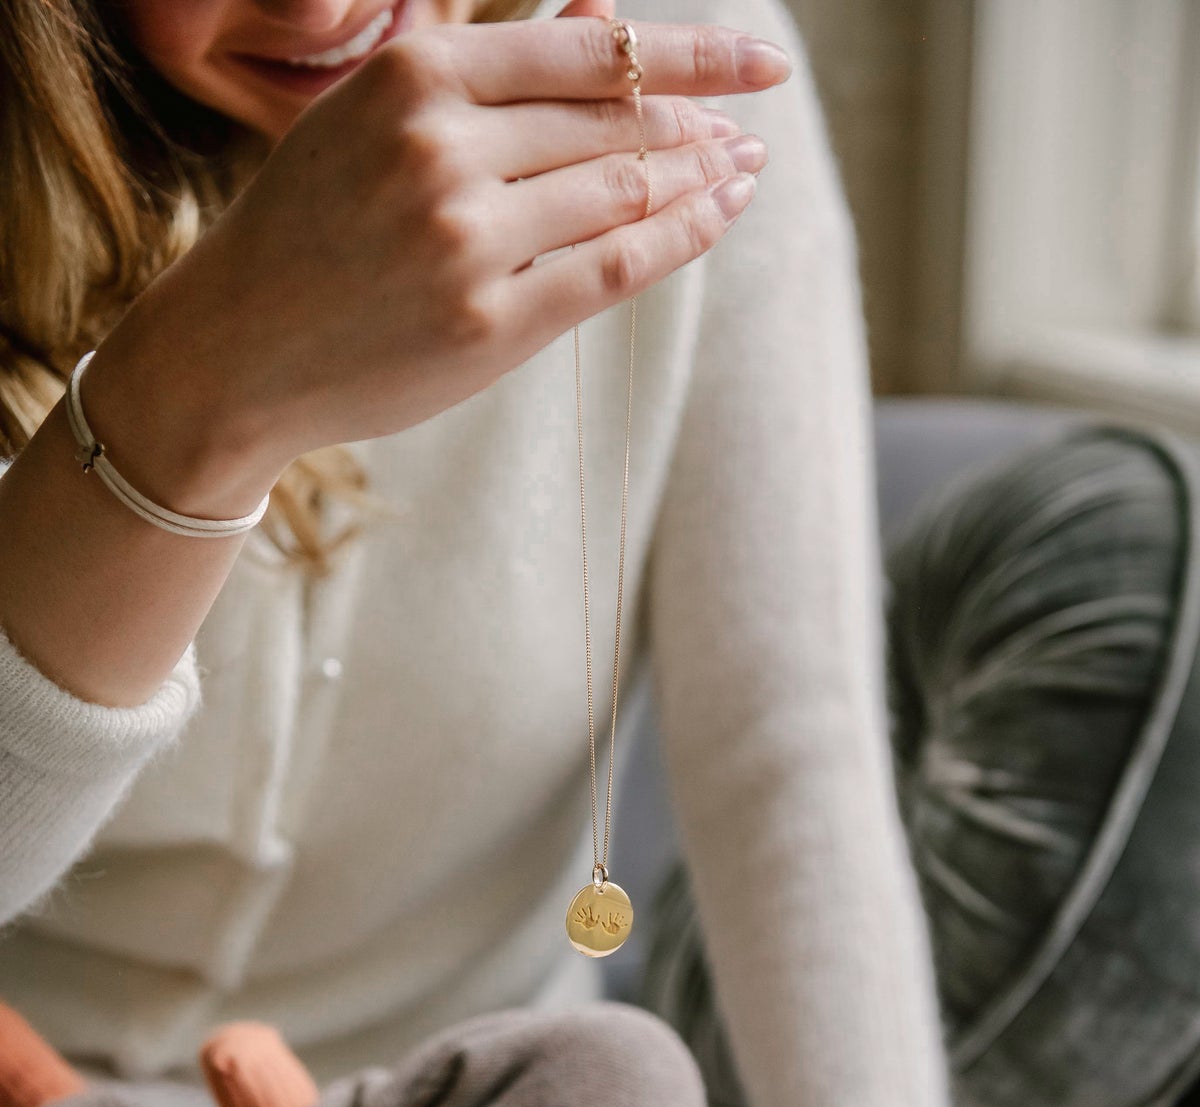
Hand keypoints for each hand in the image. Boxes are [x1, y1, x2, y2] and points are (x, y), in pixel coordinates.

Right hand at [95, 4, 785, 506]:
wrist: (237, 348)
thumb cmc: (313, 227)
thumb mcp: (379, 120)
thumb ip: (494, 76)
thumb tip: (604, 13)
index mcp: (416, 77)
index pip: (591, 50)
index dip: (691, 55)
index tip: (756, 63)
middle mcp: (443, 150)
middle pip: (617, 122)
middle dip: (697, 125)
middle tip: (743, 132)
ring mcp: (468, 241)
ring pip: (624, 192)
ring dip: (699, 180)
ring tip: (738, 172)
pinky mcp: (490, 324)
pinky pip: (615, 270)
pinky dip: (680, 238)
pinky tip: (718, 216)